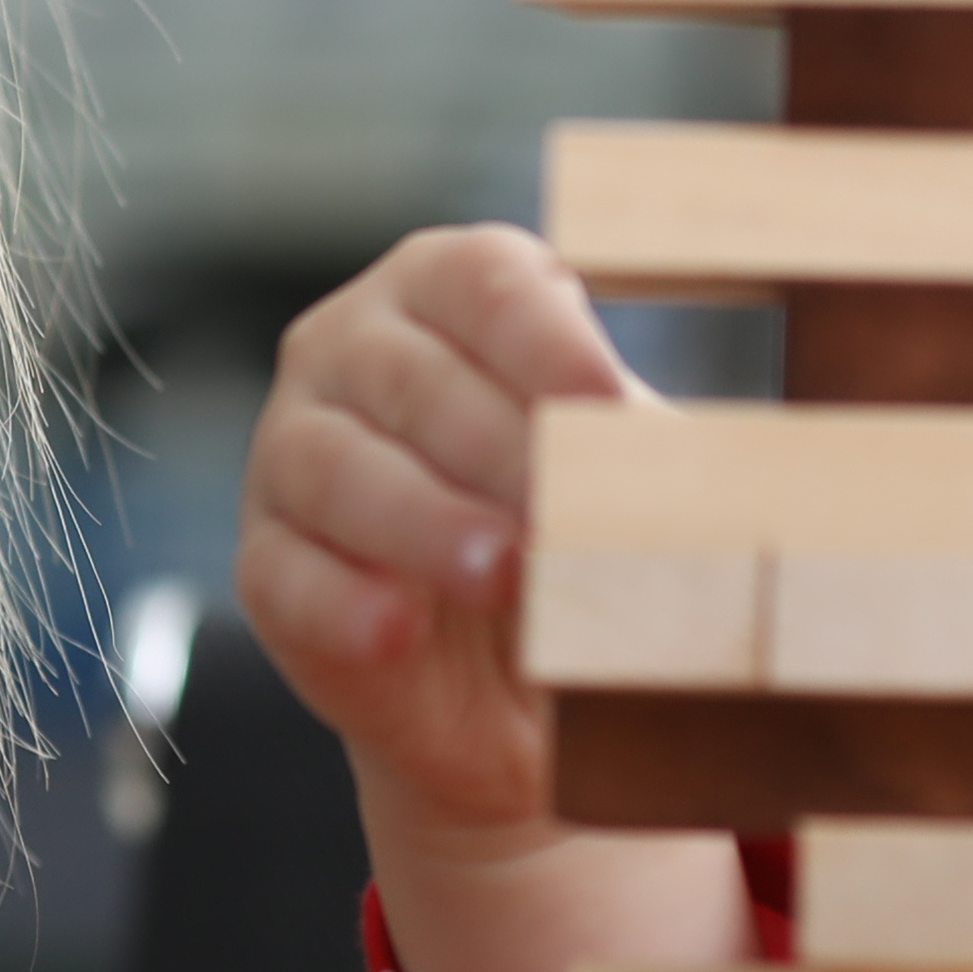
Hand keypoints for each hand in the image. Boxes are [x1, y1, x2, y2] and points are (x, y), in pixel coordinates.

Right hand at [237, 225, 637, 839]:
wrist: (508, 687)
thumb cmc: (575, 532)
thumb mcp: (620, 478)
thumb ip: (646, 451)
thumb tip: (707, 456)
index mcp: (448, 289)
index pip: (486, 284)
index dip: (545, 341)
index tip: (605, 406)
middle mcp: (351, 348)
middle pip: (414, 377)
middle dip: (500, 446)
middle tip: (566, 511)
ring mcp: (291, 451)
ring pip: (337, 467)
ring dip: (426, 521)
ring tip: (505, 572)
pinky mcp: (265, 562)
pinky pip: (285, 572)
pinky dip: (342, 602)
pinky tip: (398, 629)